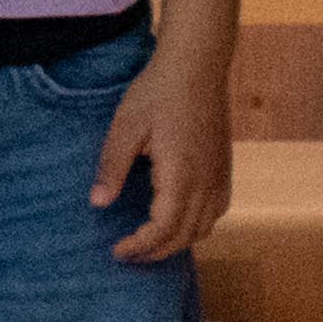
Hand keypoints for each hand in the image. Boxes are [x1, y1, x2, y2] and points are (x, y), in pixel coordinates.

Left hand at [95, 45, 230, 262]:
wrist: (197, 66)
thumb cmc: (157, 93)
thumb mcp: (125, 128)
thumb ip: (112, 168)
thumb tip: (98, 203)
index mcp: (181, 176)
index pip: (164, 229)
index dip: (141, 247)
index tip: (117, 251)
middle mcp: (207, 183)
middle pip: (185, 236)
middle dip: (156, 252)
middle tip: (127, 254)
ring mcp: (220, 177)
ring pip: (205, 227)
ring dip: (177, 242)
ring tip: (149, 243)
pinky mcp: (224, 169)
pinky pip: (217, 211)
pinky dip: (197, 226)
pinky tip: (179, 221)